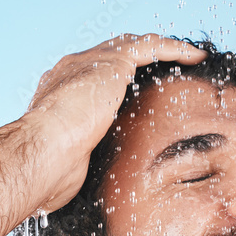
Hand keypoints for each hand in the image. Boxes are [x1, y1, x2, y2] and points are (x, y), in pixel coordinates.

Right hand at [22, 34, 206, 212]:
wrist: (39, 154)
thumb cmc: (47, 171)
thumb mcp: (67, 167)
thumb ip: (78, 166)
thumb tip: (81, 189)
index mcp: (57, 94)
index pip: (88, 79)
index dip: (112, 82)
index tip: (132, 92)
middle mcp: (71, 71)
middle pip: (110, 56)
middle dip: (137, 60)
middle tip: (164, 69)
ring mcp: (90, 64)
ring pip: (133, 46)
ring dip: (161, 51)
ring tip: (186, 58)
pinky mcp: (112, 64)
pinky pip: (150, 47)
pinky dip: (174, 49)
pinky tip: (196, 56)